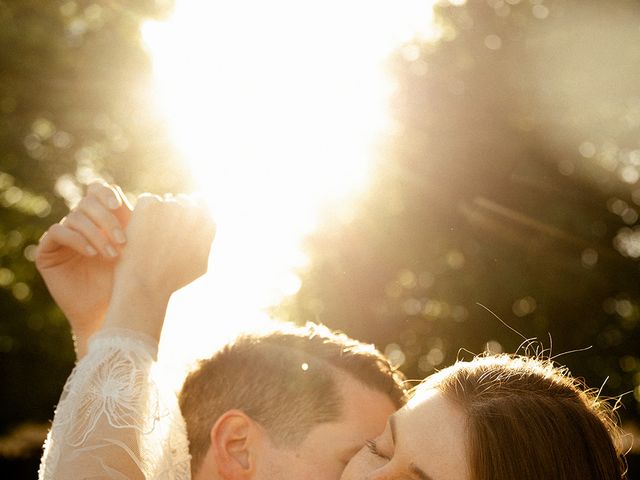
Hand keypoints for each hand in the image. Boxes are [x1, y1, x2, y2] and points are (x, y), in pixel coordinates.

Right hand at [35, 183, 131, 355]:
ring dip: (96, 235)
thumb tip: (154, 199)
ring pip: (74, 218)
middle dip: (106, 220)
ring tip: (111, 255)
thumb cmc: (125, 279)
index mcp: (99, 217)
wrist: (107, 309)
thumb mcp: (134, 249)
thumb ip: (137, 224)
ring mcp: (62, 235)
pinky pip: (57, 232)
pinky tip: (92, 253)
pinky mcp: (47, 250)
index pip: (97, 191)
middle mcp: (79, 222)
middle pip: (87, 202)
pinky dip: (77, 240)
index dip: (105, 194)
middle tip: (123, 241)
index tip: (119, 206)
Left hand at [104, 194, 215, 341]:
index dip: (188, 213)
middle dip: (172, 213)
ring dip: (157, 214)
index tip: (177, 226)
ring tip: (150, 239)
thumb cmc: (172, 279)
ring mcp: (171, 204)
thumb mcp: (201, 264)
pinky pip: (146, 201)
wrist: (146, 285)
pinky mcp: (149, 203)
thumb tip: (208, 227)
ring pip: (163, 202)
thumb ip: (206, 242)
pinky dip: (141, 214)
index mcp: (207, 222)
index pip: (200, 202)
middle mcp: (193, 210)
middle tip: (160, 235)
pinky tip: (140, 234)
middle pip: (181, 200)